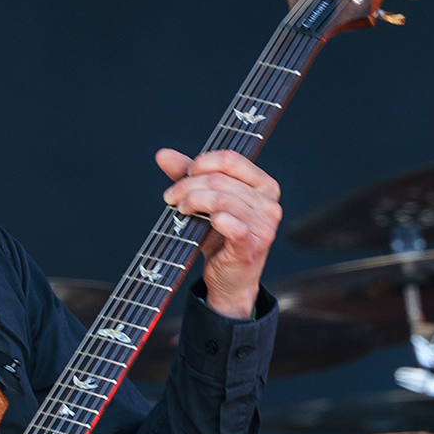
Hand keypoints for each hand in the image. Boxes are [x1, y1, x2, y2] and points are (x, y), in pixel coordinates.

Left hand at [156, 148, 281, 318]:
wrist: (229, 279)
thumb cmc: (220, 238)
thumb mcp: (204, 202)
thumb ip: (188, 176)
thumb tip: (164, 155)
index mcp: (264, 185)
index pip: (232, 159)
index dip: (203, 162)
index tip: (185, 175)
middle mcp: (270, 203)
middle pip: (222, 179)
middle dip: (189, 185)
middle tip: (171, 197)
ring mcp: (265, 225)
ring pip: (222, 199)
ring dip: (194, 201)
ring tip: (181, 210)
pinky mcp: (253, 245)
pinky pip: (231, 223)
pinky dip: (211, 219)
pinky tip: (200, 222)